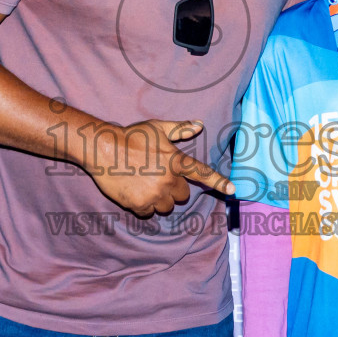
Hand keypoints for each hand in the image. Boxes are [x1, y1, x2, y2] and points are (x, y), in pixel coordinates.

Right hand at [82, 119, 233, 215]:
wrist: (104, 149)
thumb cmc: (131, 136)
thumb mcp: (157, 128)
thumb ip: (179, 129)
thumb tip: (199, 124)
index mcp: (175, 161)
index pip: (202, 173)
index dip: (219, 182)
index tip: (233, 189)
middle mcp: (168, 180)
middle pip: (181, 195)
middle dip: (172, 189)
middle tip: (156, 177)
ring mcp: (154, 194)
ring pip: (166, 206)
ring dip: (159, 200)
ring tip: (144, 184)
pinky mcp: (139, 204)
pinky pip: (148, 212)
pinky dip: (143, 205)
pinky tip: (133, 191)